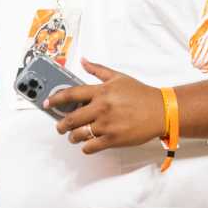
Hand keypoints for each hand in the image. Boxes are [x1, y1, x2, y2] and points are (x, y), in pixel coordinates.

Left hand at [50, 59, 164, 153]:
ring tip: (75, 136)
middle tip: (60, 127)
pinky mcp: (112, 139)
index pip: (70, 95)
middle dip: (61, 125)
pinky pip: (90, 147)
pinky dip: (86, 146)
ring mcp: (106, 125)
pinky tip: (88, 143)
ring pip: (77, 135)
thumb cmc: (141, 94)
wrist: (161, 111)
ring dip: (73, 137)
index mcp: (101, 92)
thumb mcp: (119, 77)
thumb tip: (83, 61)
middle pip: (69, 119)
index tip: (47, 103)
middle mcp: (101, 108)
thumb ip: (98, 70)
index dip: (54, 99)